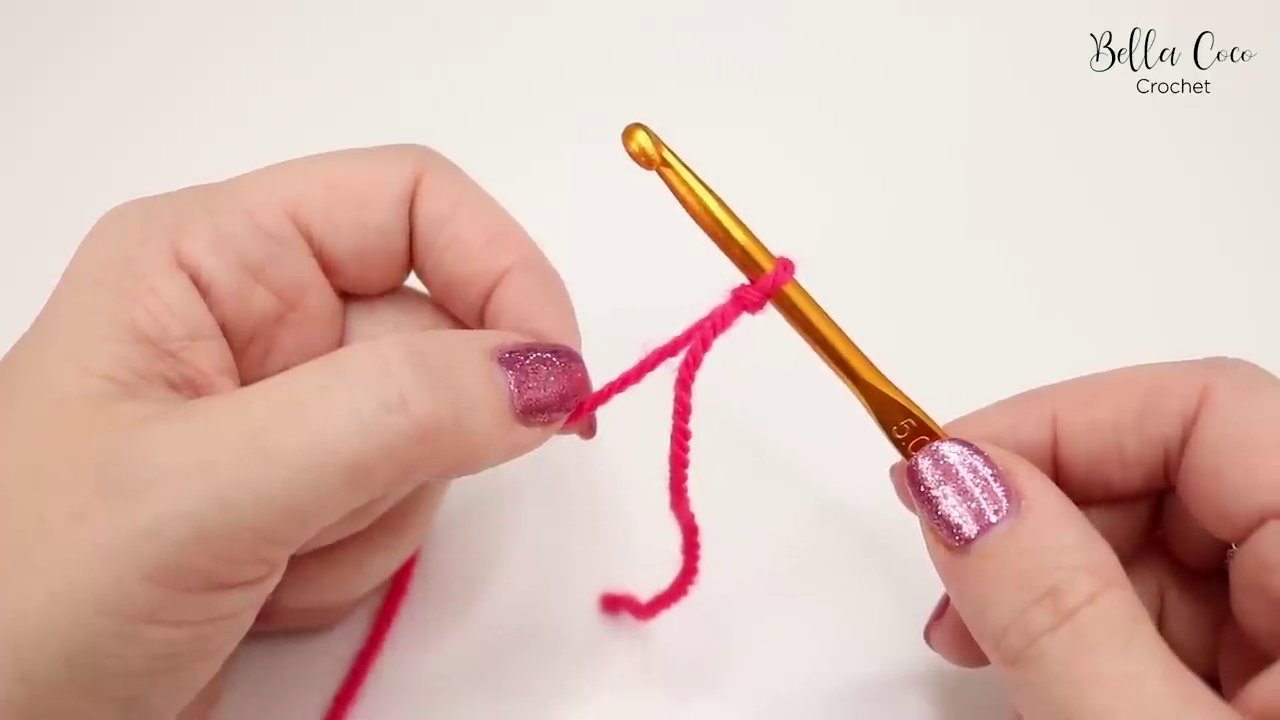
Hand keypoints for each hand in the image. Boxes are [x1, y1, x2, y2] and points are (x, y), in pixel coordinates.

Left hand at [0, 146, 593, 718]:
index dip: (503, 272)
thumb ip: (388, 417)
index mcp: (211, 259)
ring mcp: (283, 414)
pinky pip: (402, 506)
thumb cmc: (25, 597)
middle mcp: (256, 319)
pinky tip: (266, 591)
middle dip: (409, 443)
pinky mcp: (301, 495)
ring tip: (264, 564)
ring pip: (434, 434)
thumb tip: (548, 375)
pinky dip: (358, 564)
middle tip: (318, 510)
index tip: (555, 380)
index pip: (411, 202)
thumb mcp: (204, 489)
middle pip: (436, 332)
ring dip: (374, 518)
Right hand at [892, 358, 1279, 717]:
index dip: (1059, 424)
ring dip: (1057, 595)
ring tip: (985, 658)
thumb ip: (1064, 617)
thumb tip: (959, 486)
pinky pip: (1192, 634)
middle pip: (1180, 482)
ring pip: (1173, 563)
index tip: (942, 477)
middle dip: (1042, 524)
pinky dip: (1100, 650)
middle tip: (950, 596)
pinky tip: (1054, 694)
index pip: (1207, 408)